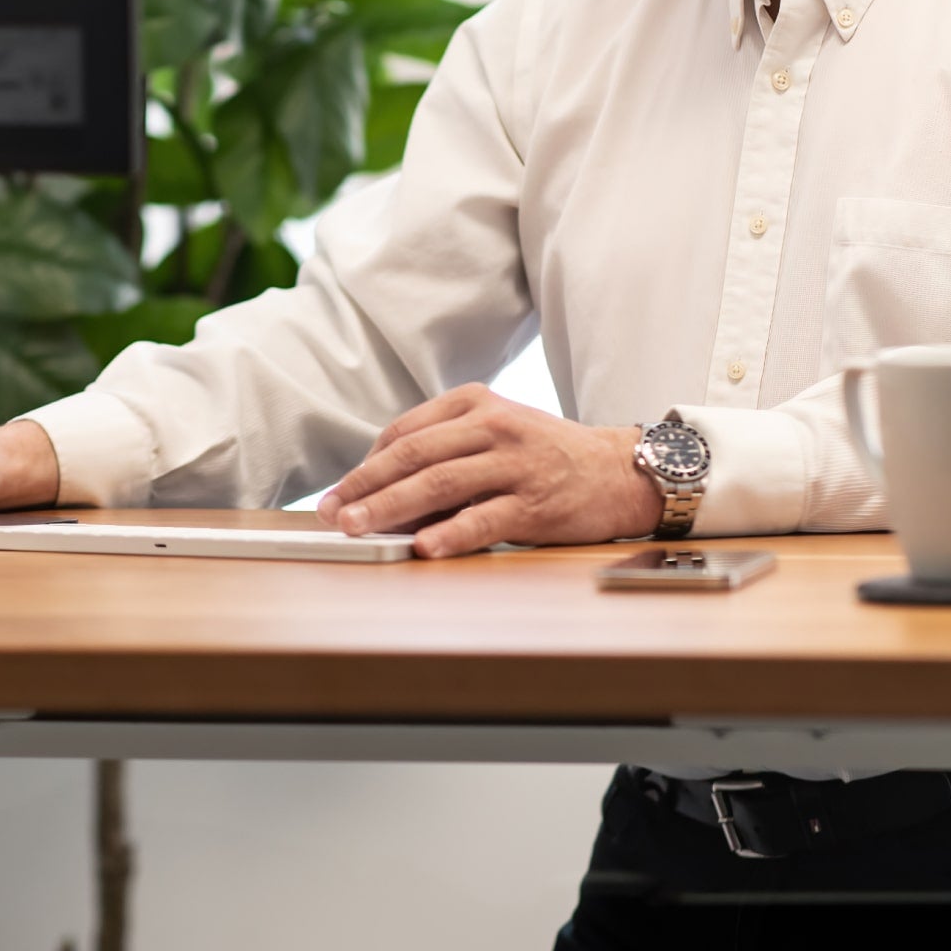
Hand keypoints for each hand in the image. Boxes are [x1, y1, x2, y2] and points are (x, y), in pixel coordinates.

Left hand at [316, 384, 661, 558]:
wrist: (619, 472)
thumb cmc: (546, 455)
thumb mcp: (496, 431)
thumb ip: (446, 449)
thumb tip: (380, 491)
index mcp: (476, 403)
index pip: (404, 432)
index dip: (365, 464)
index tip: (338, 493)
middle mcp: (493, 426)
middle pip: (413, 455)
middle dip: (364, 486)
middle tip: (331, 512)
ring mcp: (515, 464)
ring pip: (440, 484)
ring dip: (391, 508)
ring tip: (358, 528)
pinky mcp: (536, 503)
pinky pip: (485, 519)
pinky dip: (451, 533)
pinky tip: (423, 547)